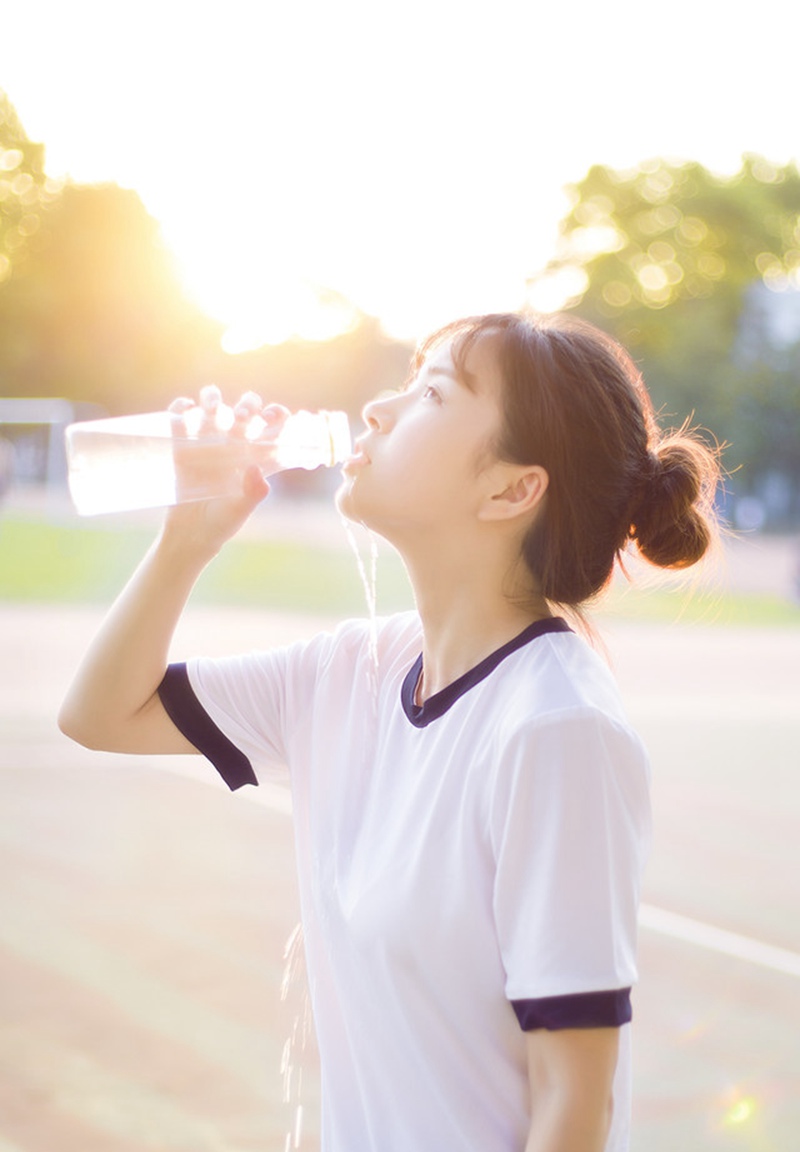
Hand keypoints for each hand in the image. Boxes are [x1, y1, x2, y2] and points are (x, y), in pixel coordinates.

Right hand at [160, 386, 288, 557]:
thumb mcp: (239, 511)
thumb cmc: (221, 523)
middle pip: (245, 409)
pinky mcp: (182, 445)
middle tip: (242, 416)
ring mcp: (207, 441)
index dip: (276, 415)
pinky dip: (181, 407)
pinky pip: (181, 418)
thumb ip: (252, 493)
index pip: (272, 427)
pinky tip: (184, 409)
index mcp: (255, 455)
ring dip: (213, 398)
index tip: (272, 416)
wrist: (189, 534)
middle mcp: (234, 443)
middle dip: (247, 404)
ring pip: (214, 406)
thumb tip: (256, 471)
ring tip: (212, 408)